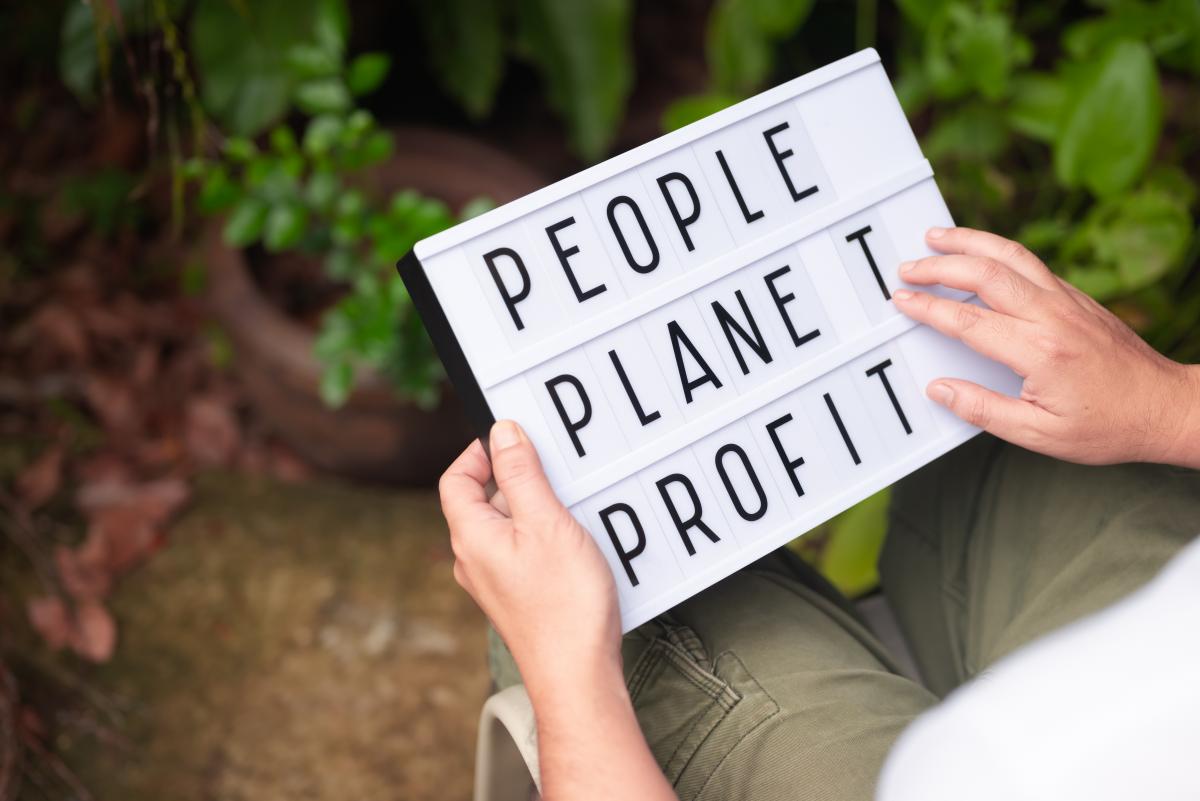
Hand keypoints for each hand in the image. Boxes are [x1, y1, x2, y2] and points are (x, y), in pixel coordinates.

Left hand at [439, 420, 621, 696]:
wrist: (578, 676)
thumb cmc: (563, 605)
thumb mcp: (546, 523)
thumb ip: (521, 475)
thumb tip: (502, 432)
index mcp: (470, 537)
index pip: (455, 479)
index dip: (478, 452)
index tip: (511, 437)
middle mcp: (474, 560)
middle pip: (482, 500)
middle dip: (515, 478)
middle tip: (551, 468)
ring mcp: (494, 582)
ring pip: (506, 526)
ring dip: (535, 508)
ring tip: (570, 506)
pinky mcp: (517, 597)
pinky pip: (522, 551)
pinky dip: (544, 535)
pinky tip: (575, 541)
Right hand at [892, 226, 1199, 466]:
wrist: (1165, 406)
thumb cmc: (1108, 426)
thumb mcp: (1039, 434)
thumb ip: (983, 410)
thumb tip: (941, 390)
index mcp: (1040, 352)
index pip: (969, 321)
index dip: (929, 309)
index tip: (903, 301)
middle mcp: (1053, 317)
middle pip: (985, 274)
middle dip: (939, 266)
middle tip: (908, 268)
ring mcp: (1067, 301)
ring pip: (1010, 256)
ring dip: (969, 242)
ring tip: (937, 237)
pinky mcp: (1076, 297)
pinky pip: (1030, 263)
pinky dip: (997, 251)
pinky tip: (980, 253)